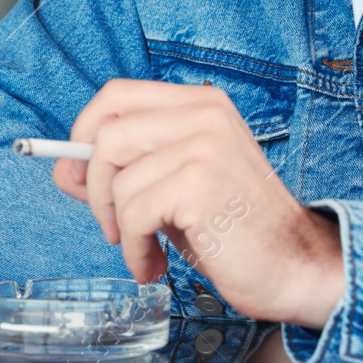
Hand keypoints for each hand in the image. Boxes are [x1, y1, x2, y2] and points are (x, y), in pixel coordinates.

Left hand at [50, 78, 344, 328]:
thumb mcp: (173, 189)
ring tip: (145, 251)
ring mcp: (203, 144)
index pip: (116, 95)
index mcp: (201, 104)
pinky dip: (133, 248)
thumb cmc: (237, 230)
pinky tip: (154, 264)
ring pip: (118, 180)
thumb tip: (66, 170)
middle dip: (96, 188)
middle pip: (106, 134)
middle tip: (112, 225)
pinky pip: (133, 213)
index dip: (84, 132)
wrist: (296, 267)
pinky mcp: (199, 182)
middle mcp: (204, 113)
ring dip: (119, 227)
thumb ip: (126, 172)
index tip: (81, 175)